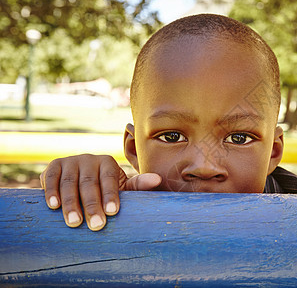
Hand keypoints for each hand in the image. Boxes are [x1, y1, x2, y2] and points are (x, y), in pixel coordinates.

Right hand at [40, 154, 160, 230]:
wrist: (81, 179)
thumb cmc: (106, 188)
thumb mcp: (122, 186)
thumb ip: (138, 185)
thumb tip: (158, 179)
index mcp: (108, 163)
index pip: (110, 179)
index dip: (110, 195)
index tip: (113, 212)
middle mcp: (89, 159)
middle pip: (90, 183)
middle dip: (92, 205)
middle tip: (96, 225)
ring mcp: (71, 162)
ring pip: (70, 183)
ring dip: (71, 203)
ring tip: (74, 222)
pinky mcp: (54, 166)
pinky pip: (51, 178)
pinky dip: (51, 191)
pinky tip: (53, 206)